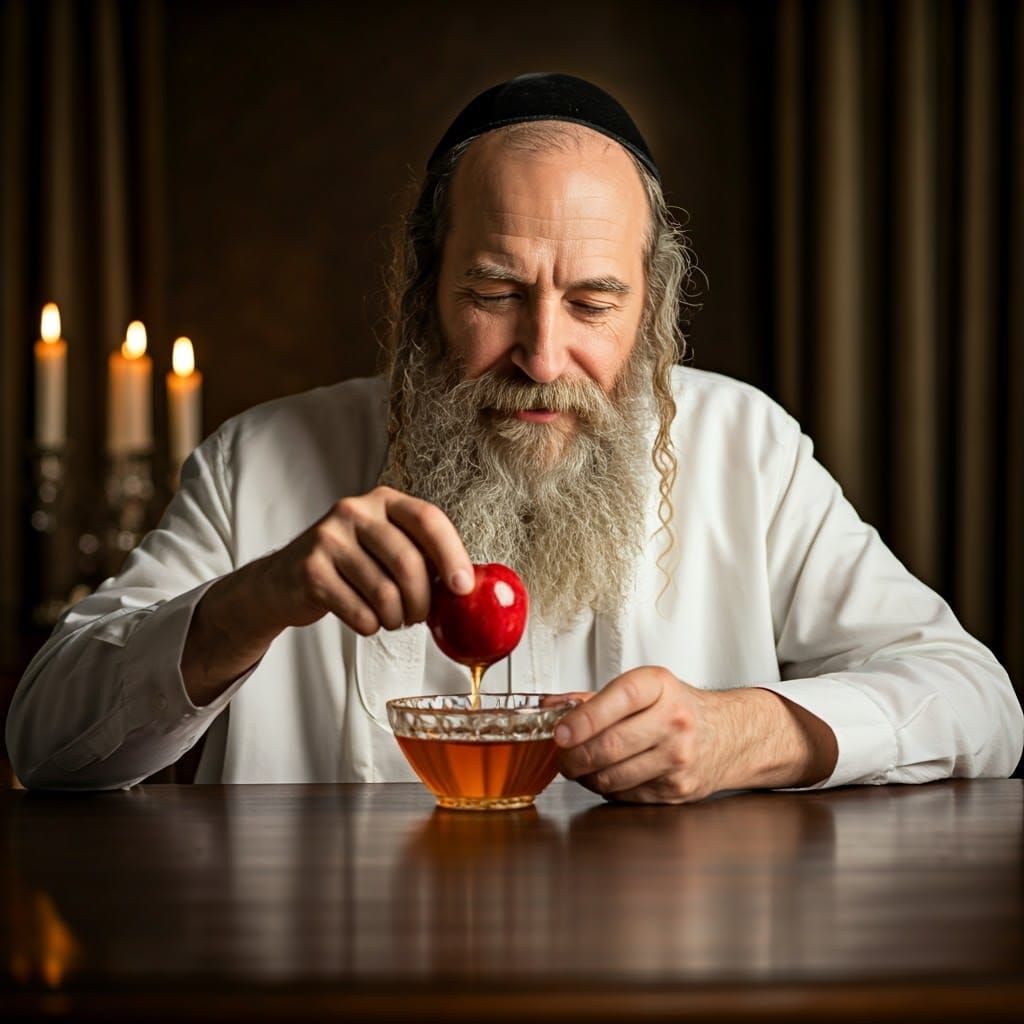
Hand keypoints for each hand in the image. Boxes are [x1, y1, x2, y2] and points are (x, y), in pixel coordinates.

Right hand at [182, 486, 472, 705]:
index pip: (428, 520)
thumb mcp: (385, 547)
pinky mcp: (310, 569)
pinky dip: (370, 626)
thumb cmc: (350, 566)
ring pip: (385, 593)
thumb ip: (422, 556)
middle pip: (409, 562)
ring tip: (392, 619)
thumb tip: (468, 587)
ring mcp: (329, 537)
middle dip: (422, 601)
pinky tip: (366, 620)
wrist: (283, 580)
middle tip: (419, 617)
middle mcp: (355, 510)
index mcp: (384, 500)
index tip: (463, 588)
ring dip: (396, 619)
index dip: (452, 555)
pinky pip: (359, 612)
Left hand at [553, 668, 836, 803]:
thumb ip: (592, 698)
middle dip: (574, 757)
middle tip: (561, 758)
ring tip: (581, 767)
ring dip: (587, 776)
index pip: (617, 699)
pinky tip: (608, 776)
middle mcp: (673, 720)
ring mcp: (678, 757)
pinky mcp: (678, 789)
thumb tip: (548, 707)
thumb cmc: (676, 707)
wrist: (727, 735)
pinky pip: (626, 795)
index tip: (559, 733)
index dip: (583, 719)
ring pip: (614, 776)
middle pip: (610, 746)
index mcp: (658, 686)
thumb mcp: (641, 688)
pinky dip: (608, 789)